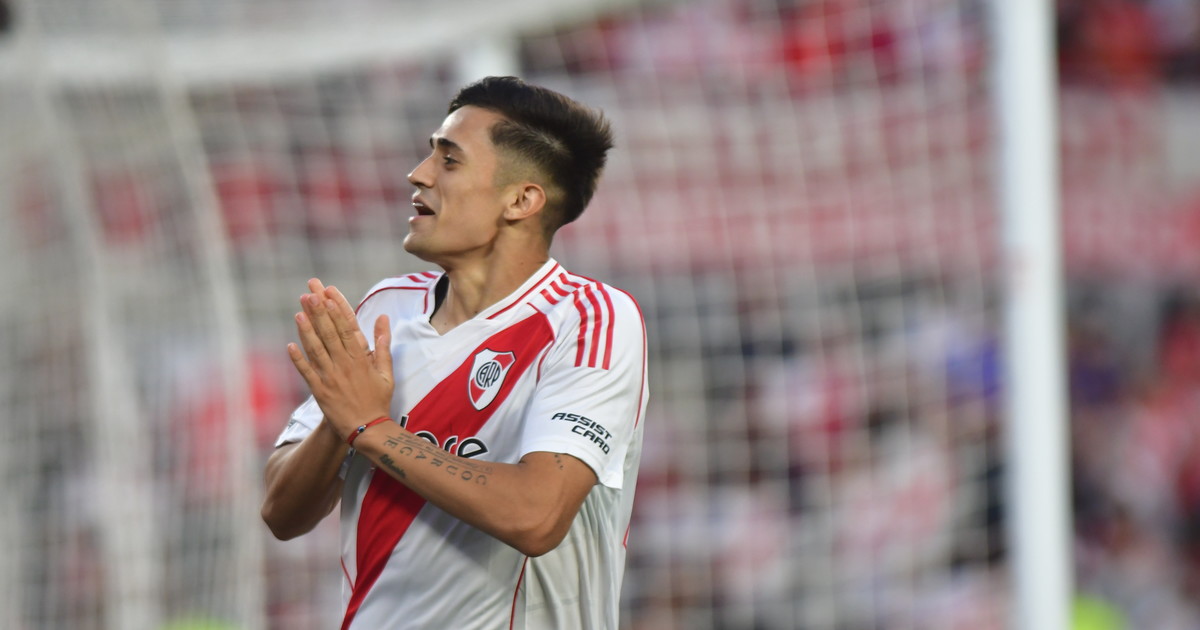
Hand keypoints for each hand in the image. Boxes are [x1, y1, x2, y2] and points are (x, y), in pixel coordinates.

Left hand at [287, 278, 392, 441]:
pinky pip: (306, 372)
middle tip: (310, 292)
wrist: (368, 428)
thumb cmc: (378, 400)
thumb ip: (383, 345)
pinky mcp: (320, 391)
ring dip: (307, 330)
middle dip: (319, 311)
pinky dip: (298, 359)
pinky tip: (289, 345)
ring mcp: (331, 377)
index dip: (337, 309)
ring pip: (317, 349)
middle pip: (330, 333)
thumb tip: (383, 318)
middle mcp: (345, 364)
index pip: (348, 327)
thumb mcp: (386, 372)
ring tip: (299, 311)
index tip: (329, 292)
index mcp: (361, 358)